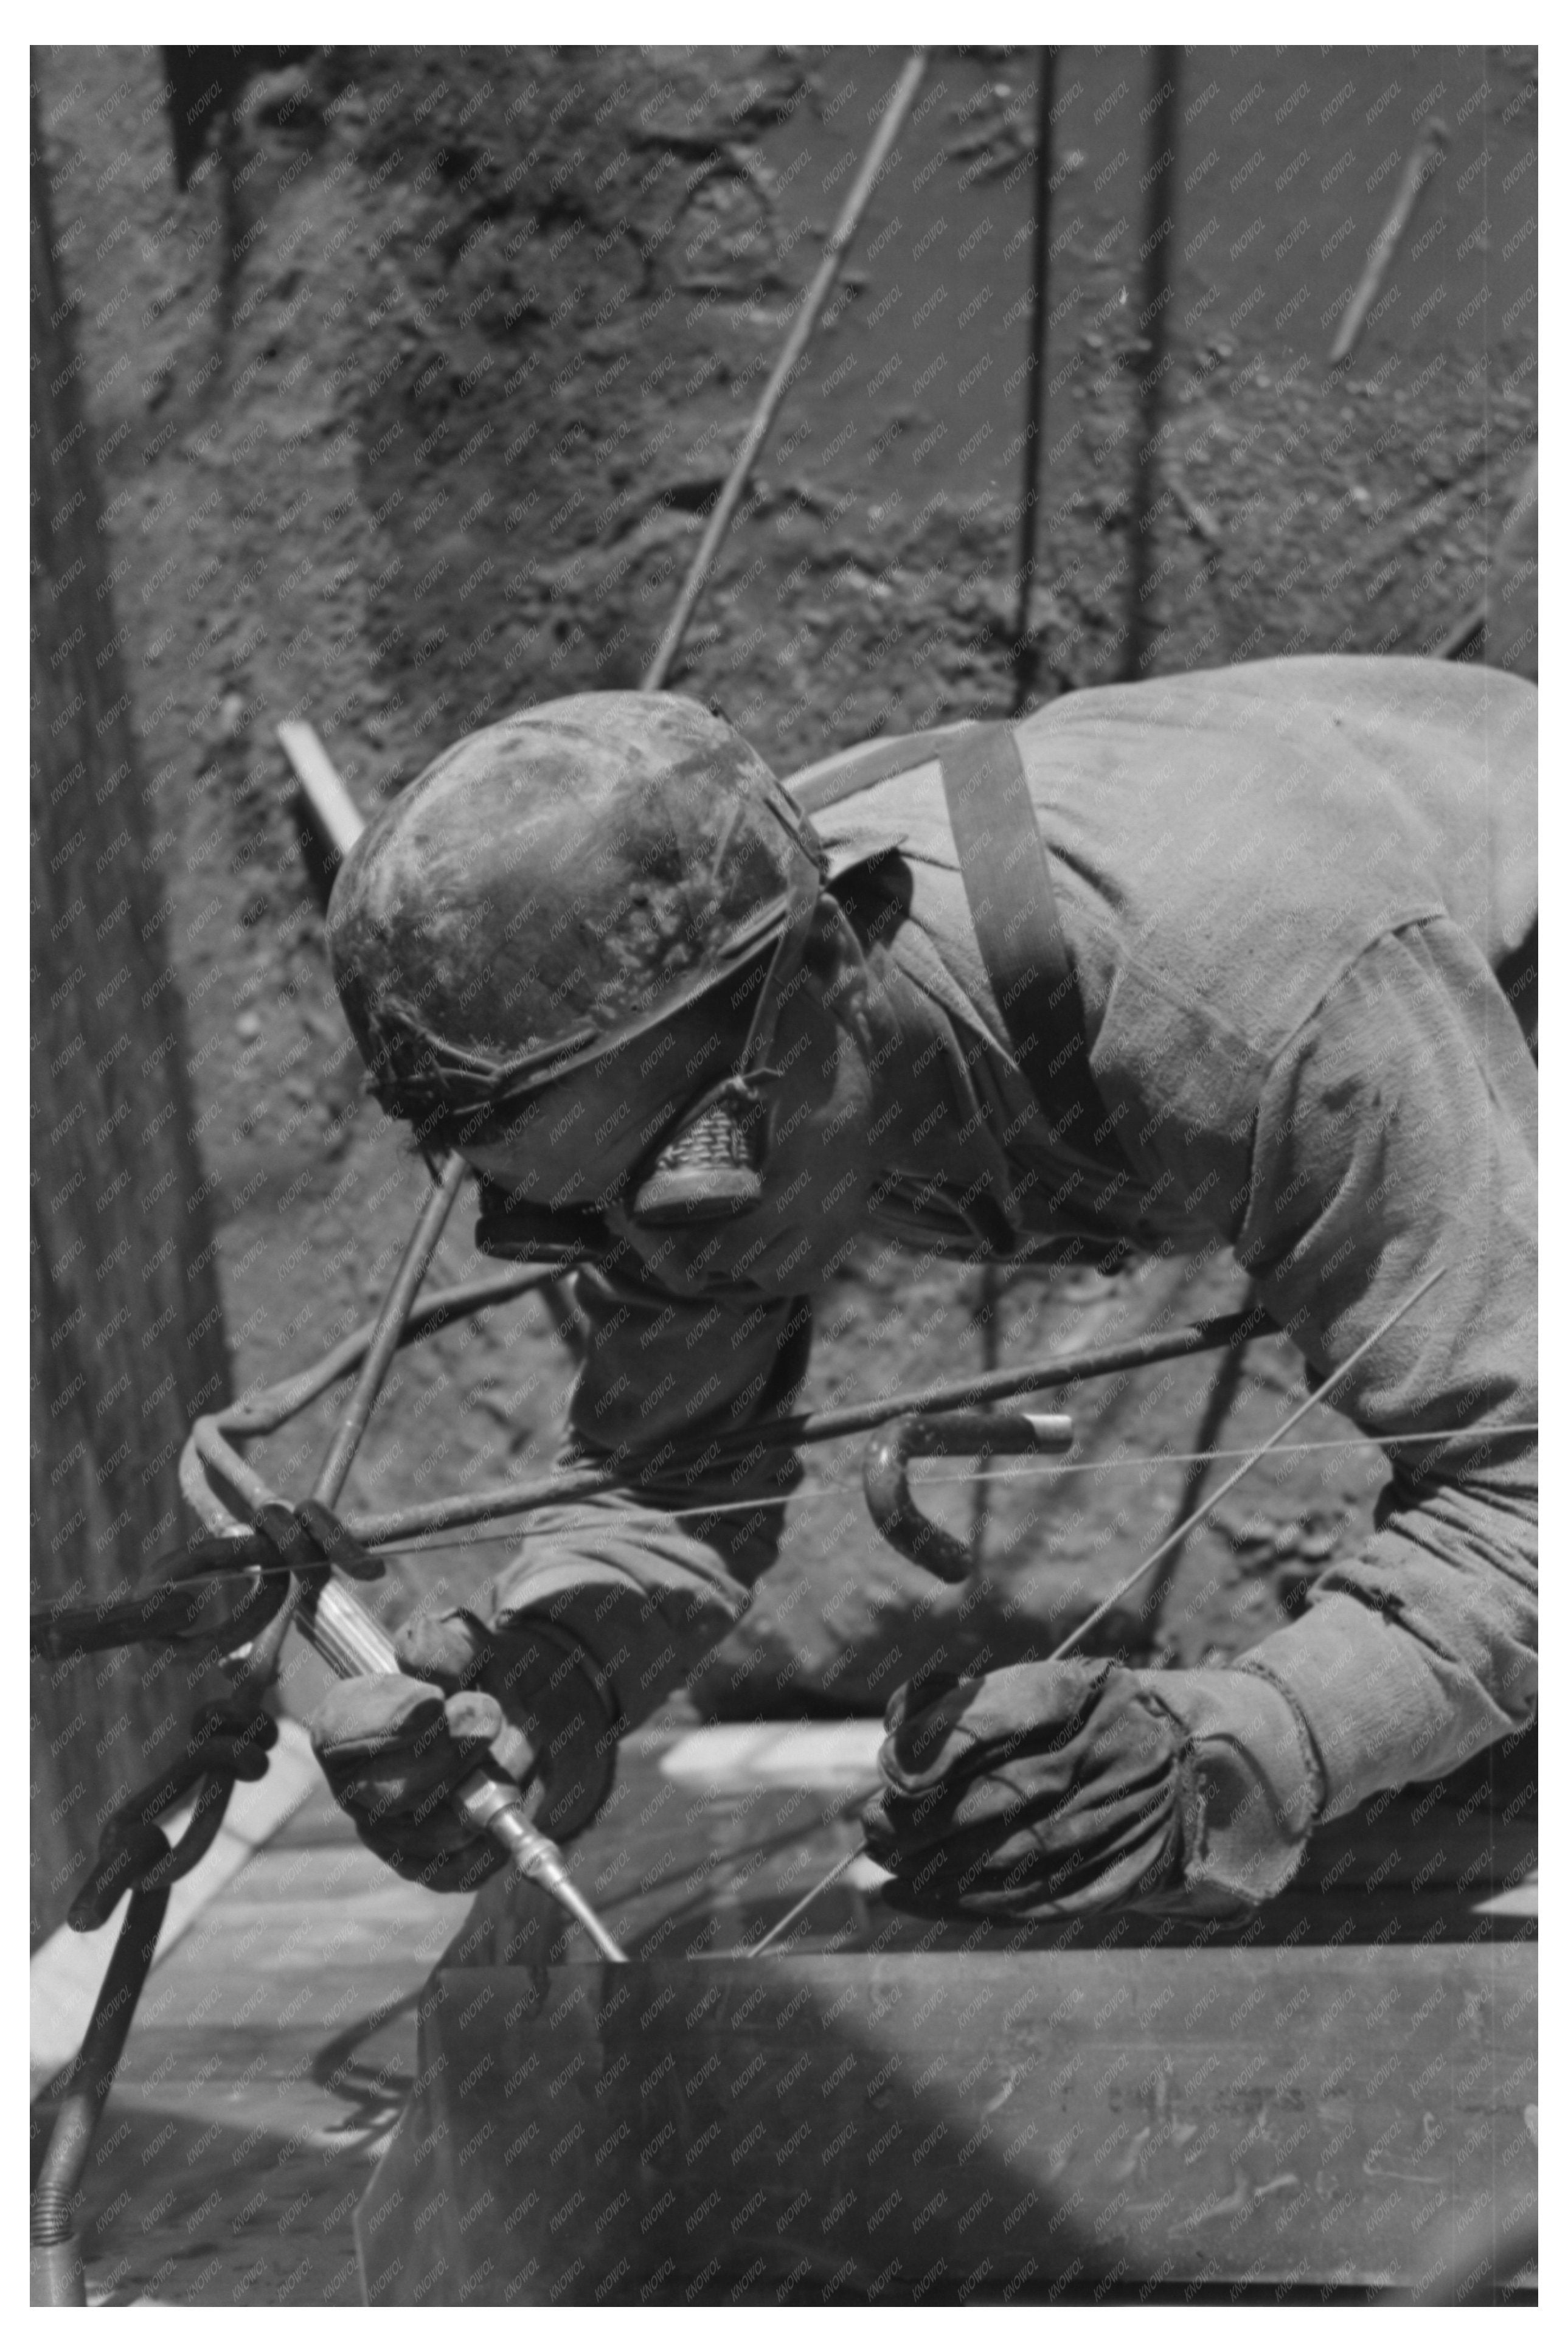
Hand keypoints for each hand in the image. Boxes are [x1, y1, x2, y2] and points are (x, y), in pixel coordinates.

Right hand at [310, 1608, 616, 1889]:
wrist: (513, 1724)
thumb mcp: (465, 1645)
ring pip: (419, 1832)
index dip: (385, 1720)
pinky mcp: (425, 1867)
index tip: (433, 1700)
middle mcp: (354, 1786)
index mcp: (345, 1725)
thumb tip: (414, 1646)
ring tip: (502, 1755)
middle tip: (487, 1718)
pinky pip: (449, 1869)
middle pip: (380, 1791)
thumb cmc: (474, 1679)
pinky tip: (502, 1802)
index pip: (338, 1732)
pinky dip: (484, 1838)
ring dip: (471, 1790)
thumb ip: (440, 1642)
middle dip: (441, 1755)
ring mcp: (386, 1833)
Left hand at [860, 1659, 1186, 1919]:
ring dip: (938, 1866)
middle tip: (872, 1826)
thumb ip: (961, 1701)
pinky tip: (912, 1897)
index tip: (889, 1770)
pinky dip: (966, 1903)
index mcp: (1083, 1692)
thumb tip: (896, 1728)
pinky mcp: (1124, 1874)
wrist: (1182, 1773)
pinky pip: (1036, 1899)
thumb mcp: (1034, 1689)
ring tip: (886, 1863)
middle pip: (1005, 1795)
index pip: (1004, 1716)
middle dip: (925, 1818)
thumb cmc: (1074, 1724)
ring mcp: (1120, 1819)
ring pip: (1016, 1855)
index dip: (939, 1745)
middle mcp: (1107, 1755)